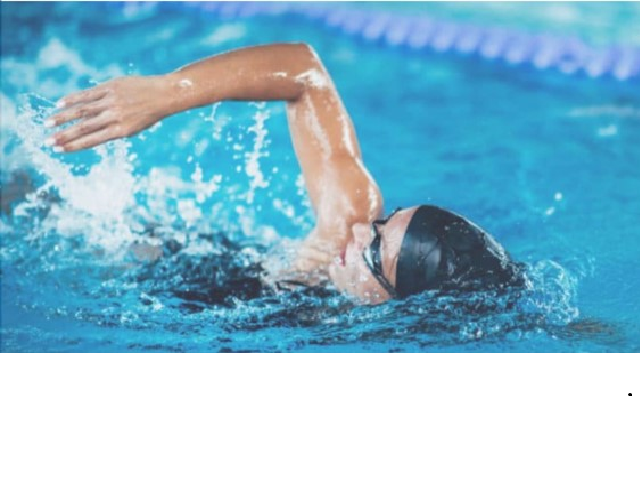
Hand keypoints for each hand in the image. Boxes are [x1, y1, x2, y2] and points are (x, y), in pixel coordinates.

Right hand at [46, 75, 173, 151]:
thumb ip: (114, 129)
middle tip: (48, 141)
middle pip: (84, 128)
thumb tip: (91, 130)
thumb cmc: (150, 113)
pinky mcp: (111, 87)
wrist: (165, 94)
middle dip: (65, 135)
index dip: (75, 145)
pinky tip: (60, 103)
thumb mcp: (134, 127)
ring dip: (63, 117)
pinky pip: (89, 94)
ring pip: (83, 110)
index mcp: (122, 131)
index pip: (93, 140)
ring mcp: (112, 101)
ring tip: (48, 122)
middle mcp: (115, 117)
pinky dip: (73, 98)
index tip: (60, 150)